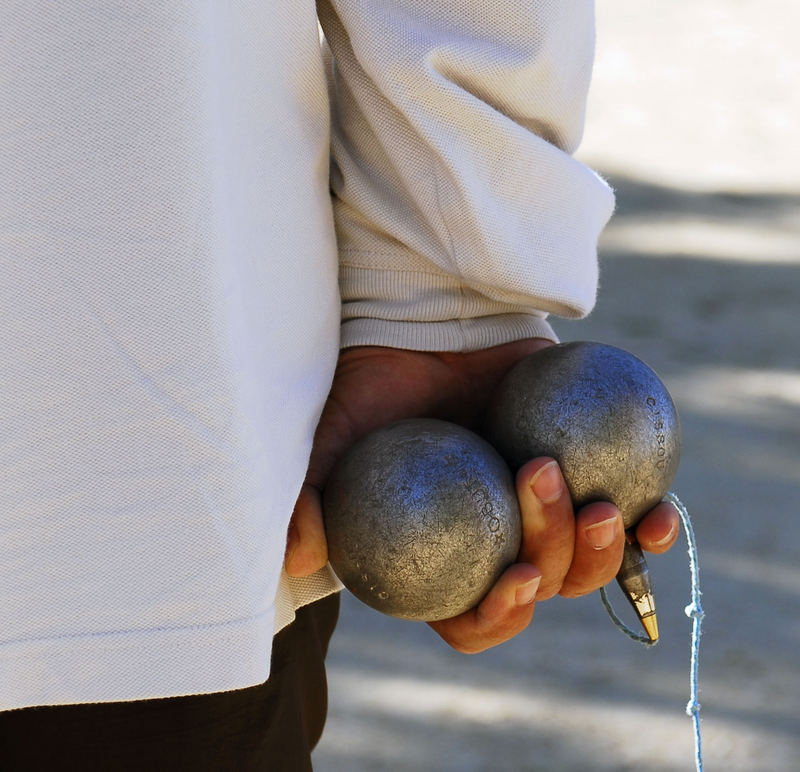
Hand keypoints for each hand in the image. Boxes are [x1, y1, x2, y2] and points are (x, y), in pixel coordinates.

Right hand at [285, 341, 679, 652]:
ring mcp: (546, 506)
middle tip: (543, 498)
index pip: (472, 617)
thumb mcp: (329, 439)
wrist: (429, 319)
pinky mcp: (588, 468)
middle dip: (557, 567)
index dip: (496, 620)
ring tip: (600, 509)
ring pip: (591, 560)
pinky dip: (649, 522)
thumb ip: (310, 498)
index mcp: (447, 554)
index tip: (514, 581)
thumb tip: (298, 558)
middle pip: (543, 589)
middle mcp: (499, 538)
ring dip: (604, 552)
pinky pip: (630, 508)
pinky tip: (659, 513)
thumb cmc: (375, 382)